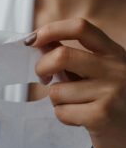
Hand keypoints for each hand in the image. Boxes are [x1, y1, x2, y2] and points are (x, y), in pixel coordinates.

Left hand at [33, 18, 125, 147]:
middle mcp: (116, 68)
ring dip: (57, 100)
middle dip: (42, 67)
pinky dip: (63, 116)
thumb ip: (72, 58)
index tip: (32, 40)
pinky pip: (61, 111)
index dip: (51, 30)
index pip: (80, 28)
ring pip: (57, 90)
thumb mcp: (97, 73)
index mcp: (112, 53)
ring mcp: (111, 92)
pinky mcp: (102, 115)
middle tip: (43, 78)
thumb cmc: (108, 101)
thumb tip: (40, 42)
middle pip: (62, 56)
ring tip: (75, 105)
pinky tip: (80, 119)